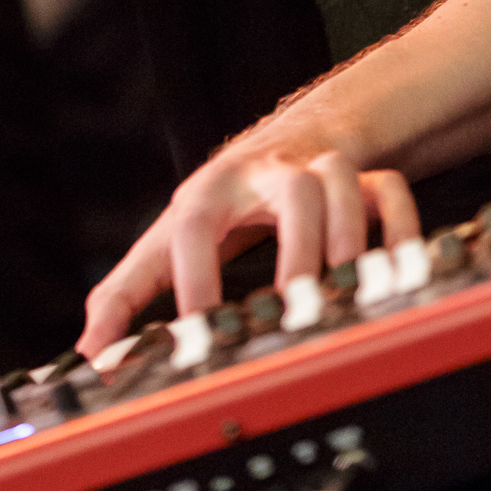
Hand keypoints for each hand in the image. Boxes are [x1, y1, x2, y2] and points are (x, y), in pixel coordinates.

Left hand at [77, 124, 419, 357]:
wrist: (285, 137)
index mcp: (209, 192)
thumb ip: (126, 293)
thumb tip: (90, 353)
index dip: (194, 280)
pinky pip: (392, 191)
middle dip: (298, 252)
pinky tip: (395, 273)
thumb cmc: (219, 202)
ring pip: (343, 185)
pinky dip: (399, 230)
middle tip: (296, 311)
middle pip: (289, 192)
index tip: (198, 336)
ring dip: (348, 244)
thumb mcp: (167, 238)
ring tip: (345, 299)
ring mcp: (318, 172)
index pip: (194, 225)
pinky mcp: (363, 178)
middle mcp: (265, 175)